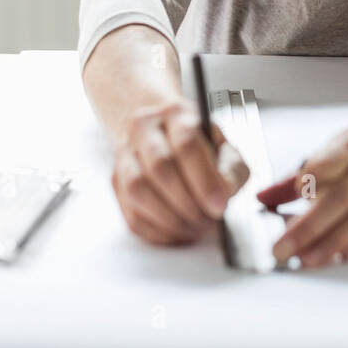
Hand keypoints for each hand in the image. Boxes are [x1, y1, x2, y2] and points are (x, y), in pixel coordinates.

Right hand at [111, 99, 249, 245]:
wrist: (157, 128)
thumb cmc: (196, 142)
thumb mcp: (222, 145)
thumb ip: (231, 168)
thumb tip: (224, 194)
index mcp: (175, 113)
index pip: (186, 144)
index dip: (204, 179)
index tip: (220, 205)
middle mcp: (144, 128)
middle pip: (159, 167)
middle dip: (187, 203)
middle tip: (208, 222)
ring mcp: (125, 154)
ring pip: (138, 190)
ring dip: (169, 218)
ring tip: (194, 228)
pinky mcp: (116, 179)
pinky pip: (129, 211)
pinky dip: (155, 230)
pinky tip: (176, 233)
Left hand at [256, 81, 347, 266]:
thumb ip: (312, 168)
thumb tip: (270, 192)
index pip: (326, 163)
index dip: (301, 182)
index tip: (278, 200)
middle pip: (340, 198)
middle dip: (307, 226)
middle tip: (282, 248)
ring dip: (333, 243)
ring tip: (309, 259)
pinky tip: (347, 256)